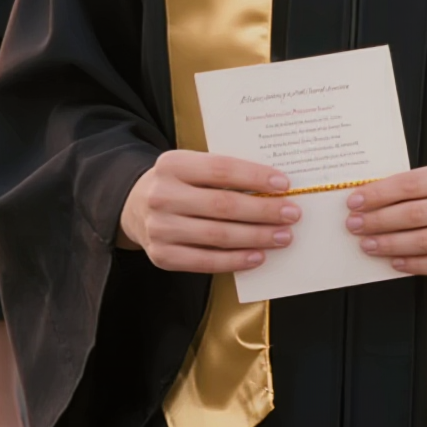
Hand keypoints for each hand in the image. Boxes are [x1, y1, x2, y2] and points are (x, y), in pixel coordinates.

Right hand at [118, 150, 298, 274]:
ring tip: (283, 236)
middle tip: (292, 214)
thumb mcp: (192, 166)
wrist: (134, 206)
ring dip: (256, 237)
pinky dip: (235, 260)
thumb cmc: (179, 184)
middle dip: (263, 210)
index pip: (221, 169)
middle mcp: (162, 195)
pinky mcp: (161, 256)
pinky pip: (205, 262)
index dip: (255, 176)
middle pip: (223, 205)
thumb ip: (224, 174)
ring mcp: (160, 228)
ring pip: (217, 235)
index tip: (284, 184)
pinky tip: (258, 256)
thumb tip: (274, 187)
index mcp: (173, 164)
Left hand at [346, 160, 426, 275]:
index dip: (380, 193)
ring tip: (368, 244)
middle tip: (353, 224)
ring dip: (390, 244)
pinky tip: (395, 261)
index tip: (356, 200)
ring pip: (424, 241)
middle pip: (414, 214)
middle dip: (377, 220)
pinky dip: (414, 264)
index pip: (412, 184)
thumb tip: (382, 195)